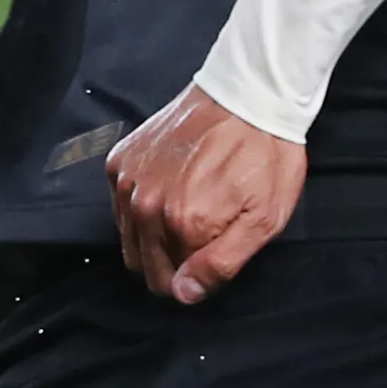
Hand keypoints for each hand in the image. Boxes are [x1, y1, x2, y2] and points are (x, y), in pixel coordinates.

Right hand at [108, 86, 305, 302]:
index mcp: (183, 224)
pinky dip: (140, 205)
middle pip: (145, 265)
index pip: (173, 283)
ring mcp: (128, 180)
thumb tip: (183, 293)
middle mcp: (146, 204)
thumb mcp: (264, 219)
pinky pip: (120, 205)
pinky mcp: (121, 159)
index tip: (215, 251)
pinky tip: (171, 187)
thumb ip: (221, 263)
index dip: (197, 274)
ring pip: (129, 238)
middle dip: (173, 260)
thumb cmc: (266, 156)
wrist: (249, 94)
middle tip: (205, 233)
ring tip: (189, 207)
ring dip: (154, 235)